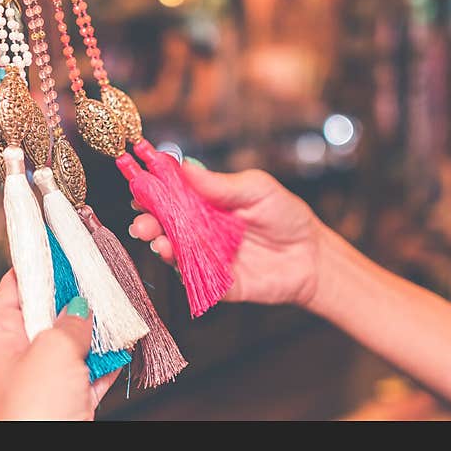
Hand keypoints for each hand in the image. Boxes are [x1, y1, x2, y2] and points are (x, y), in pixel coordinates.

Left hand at [0, 270, 119, 419]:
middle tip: (102, 281)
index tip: (68, 248)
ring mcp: (38, 380)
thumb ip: (71, 322)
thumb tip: (83, 307)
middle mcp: (13, 356)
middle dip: (76, 298)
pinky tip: (121, 347)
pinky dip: (104, 360)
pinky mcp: (61, 402)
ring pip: (69, 343)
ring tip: (118, 311)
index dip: (43, 264)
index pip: (17, 284)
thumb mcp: (53, 352)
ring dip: (94, 330)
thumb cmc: (28, 415)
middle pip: (47, 312)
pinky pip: (86, 371)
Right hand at [130, 163, 321, 307]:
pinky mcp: (215, 283)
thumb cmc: (286, 216)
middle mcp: (200, 229)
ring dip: (161, 246)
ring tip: (158, 241)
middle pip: (165, 225)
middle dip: (148, 223)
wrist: (312, 256)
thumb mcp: (258, 189)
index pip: (172, 195)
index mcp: (205, 202)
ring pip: (175, 252)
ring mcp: (205, 256)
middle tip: (141, 223)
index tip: (139, 186)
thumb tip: (187, 168)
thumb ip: (221, 184)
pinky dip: (183, 271)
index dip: (153, 191)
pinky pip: (193, 279)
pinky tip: (177, 260)